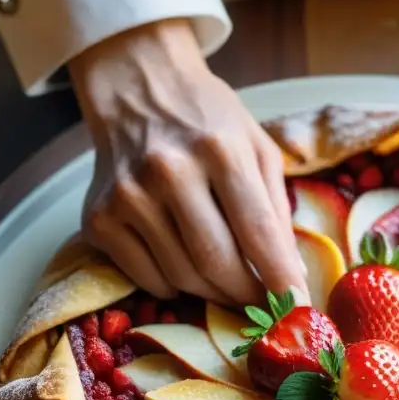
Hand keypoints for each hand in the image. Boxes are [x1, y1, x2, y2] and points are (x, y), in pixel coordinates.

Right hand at [69, 19, 308, 303]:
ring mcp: (128, 196)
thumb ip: (277, 210)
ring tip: (229, 282)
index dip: (282, 280)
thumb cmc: (209, 121)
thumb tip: (292, 280)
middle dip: (248, 296)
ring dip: (214, 293)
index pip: (258, 232)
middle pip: (218, 263)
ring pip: (183, 278)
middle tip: (264, 304)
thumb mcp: (258, 148)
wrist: (138, 87)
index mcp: (220, 149)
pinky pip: (148, 279)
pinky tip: (186, 264)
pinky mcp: (99, 219)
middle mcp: (169, 172)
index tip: (299, 312)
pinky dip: (176, 286)